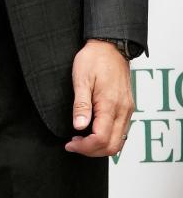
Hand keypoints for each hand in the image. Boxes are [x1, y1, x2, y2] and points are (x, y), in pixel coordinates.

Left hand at [65, 40, 134, 156]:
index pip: (101, 138)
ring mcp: (128, 110)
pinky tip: (92, 132)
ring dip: (100, 146)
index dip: (84, 147)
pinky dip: (107, 138)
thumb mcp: (81, 79)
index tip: (69, 144)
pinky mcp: (128, 108)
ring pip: (118, 142)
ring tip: (81, 140)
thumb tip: (79, 127)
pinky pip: (121, 132)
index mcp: (111, 105)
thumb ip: (81, 105)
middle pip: (112, 146)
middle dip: (91, 151)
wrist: (111, 46)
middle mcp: (123, 110)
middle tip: (73, 145)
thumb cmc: (94, 59)